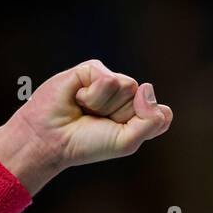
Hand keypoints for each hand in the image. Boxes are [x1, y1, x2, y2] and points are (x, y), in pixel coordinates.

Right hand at [0, 60, 172, 192]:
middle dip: (120, 116)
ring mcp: (110, 81)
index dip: (143, 127)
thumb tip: (147, 86)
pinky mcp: (93, 69)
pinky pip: (108, 80)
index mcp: (139, 115)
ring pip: (128, 86)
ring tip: (86, 110)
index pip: (161, 114)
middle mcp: (127, 96)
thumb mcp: (126, 141)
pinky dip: (92, 95)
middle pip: (144, 100)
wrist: (51, 138)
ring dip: (104, 105)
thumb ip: (150, 121)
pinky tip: (77, 98)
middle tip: (97, 121)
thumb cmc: (87, 143)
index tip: (119, 135)